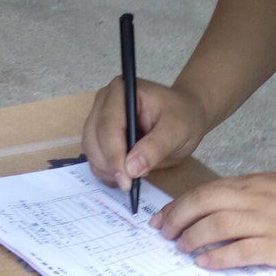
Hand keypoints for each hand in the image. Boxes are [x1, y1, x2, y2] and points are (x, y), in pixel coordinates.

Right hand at [81, 78, 210, 189]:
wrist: (184, 116)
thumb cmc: (183, 117)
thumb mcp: (177, 131)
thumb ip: (155, 148)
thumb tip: (130, 168)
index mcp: (122, 92)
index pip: (108, 126)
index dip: (113, 156)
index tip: (126, 181)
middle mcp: (105, 101)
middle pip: (93, 139)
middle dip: (109, 166)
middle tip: (130, 183)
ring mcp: (99, 117)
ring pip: (90, 150)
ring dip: (106, 170)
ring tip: (131, 178)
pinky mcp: (99, 134)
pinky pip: (94, 157)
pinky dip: (106, 171)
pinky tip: (125, 175)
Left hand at [150, 172, 275, 270]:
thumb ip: (256, 195)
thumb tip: (227, 207)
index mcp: (259, 183)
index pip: (210, 189)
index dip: (182, 204)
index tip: (165, 217)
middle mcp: (260, 198)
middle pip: (206, 202)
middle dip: (178, 218)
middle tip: (164, 233)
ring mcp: (269, 222)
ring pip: (218, 224)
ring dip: (193, 237)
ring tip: (182, 248)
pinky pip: (241, 250)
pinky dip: (219, 256)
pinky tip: (205, 263)